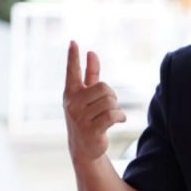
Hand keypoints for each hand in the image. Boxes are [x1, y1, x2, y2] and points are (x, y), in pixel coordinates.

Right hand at [62, 41, 125, 166]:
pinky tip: (119, 120)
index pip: (72, 71)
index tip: (73, 42)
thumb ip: (90, 75)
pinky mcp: (90, 130)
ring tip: (112, 115)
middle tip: (109, 106)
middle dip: (112, 96)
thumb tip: (92, 53)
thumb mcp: (87, 96)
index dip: (73, 57)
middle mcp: (72, 103)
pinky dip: (120, 117)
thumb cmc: (87, 118)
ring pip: (109, 101)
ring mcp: (79, 117)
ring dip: (116, 108)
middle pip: (103, 87)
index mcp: (70, 93)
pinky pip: (112, 115)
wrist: (84, 148)